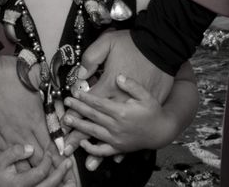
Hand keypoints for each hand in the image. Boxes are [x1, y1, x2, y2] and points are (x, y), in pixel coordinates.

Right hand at [0, 55, 56, 166]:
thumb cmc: (5, 71)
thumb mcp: (34, 75)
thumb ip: (46, 86)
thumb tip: (55, 85)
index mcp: (34, 117)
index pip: (50, 143)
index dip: (58, 156)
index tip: (63, 164)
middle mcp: (20, 131)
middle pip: (37, 156)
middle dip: (47, 167)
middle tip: (53, 175)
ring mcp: (2, 136)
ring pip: (18, 161)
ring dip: (28, 171)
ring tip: (35, 179)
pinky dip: (7, 165)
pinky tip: (11, 172)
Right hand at [0, 144, 71, 186]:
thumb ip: (14, 152)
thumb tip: (30, 148)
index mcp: (18, 183)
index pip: (40, 173)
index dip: (48, 162)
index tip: (50, 153)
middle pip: (49, 186)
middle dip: (60, 174)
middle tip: (68, 163)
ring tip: (72, 179)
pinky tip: (62, 185)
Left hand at [65, 30, 173, 152]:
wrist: (162, 131)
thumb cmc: (153, 110)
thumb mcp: (146, 94)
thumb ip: (132, 85)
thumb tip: (118, 77)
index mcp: (122, 111)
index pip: (99, 103)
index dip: (86, 98)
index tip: (76, 93)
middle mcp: (117, 126)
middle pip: (93, 116)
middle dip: (78, 109)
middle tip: (66, 103)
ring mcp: (117, 138)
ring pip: (94, 132)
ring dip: (79, 126)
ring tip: (67, 121)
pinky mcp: (119, 148)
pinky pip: (103, 150)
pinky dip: (92, 149)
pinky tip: (84, 143)